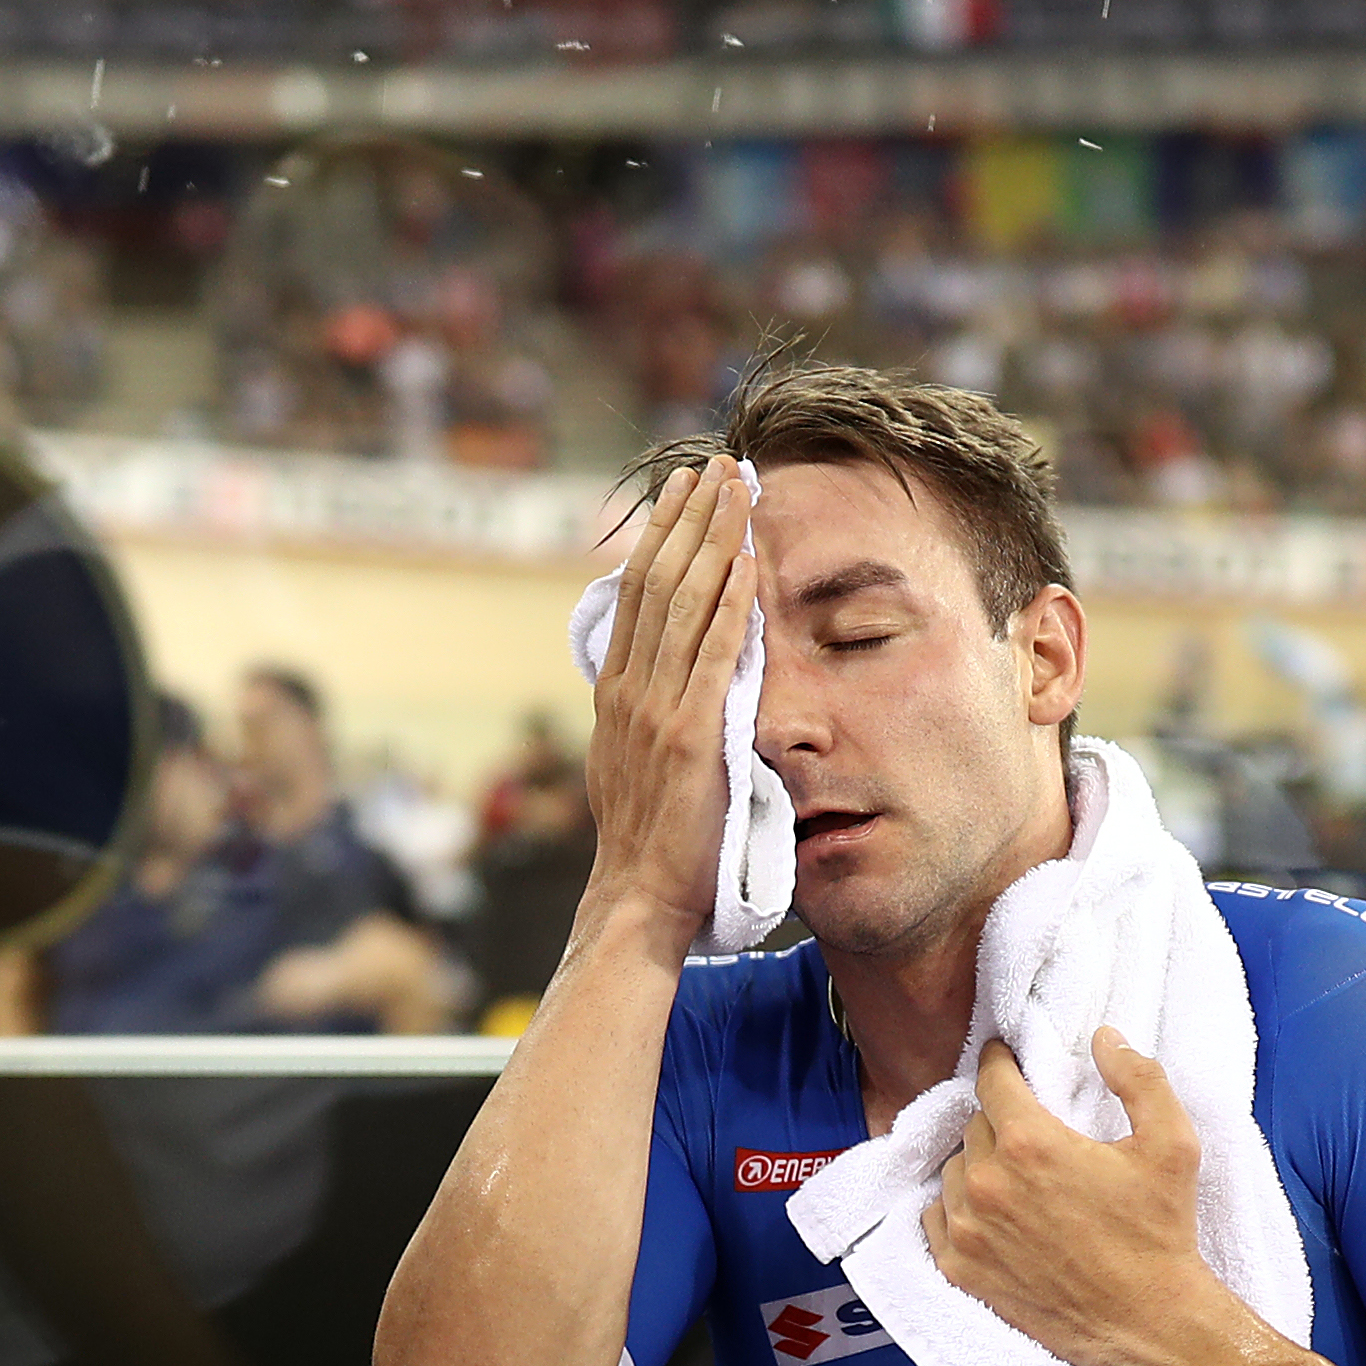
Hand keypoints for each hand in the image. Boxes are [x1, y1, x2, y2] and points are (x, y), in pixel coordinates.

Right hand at [577, 460, 755, 955]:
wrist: (639, 899)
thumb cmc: (650, 845)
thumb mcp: (634, 765)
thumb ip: (648, 716)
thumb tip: (664, 683)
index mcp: (616, 694)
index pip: (636, 595)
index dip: (659, 537)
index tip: (683, 494)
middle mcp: (629, 691)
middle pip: (656, 580)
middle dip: (687, 518)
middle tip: (713, 466)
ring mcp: (656, 709)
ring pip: (682, 602)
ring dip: (712, 539)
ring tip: (734, 489)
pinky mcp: (689, 734)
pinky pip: (712, 652)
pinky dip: (730, 602)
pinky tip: (749, 560)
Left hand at [922, 1029, 1247, 1365]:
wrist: (1149, 1323)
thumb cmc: (1161, 1234)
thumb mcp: (1171, 1145)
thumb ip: (1139, 1078)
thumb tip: (1103, 1038)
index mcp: (1030, 1143)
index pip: (990, 1079)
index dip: (999, 1063)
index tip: (1004, 1061)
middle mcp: (988, 1182)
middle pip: (976, 1125)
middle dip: (1001, 1121)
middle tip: (1032, 1135)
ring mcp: (968, 1230)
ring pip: (955, 1170)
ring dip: (979, 1165)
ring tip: (1015, 1179)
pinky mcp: (961, 1270)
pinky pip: (936, 1219)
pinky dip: (957, 1210)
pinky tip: (988, 1214)